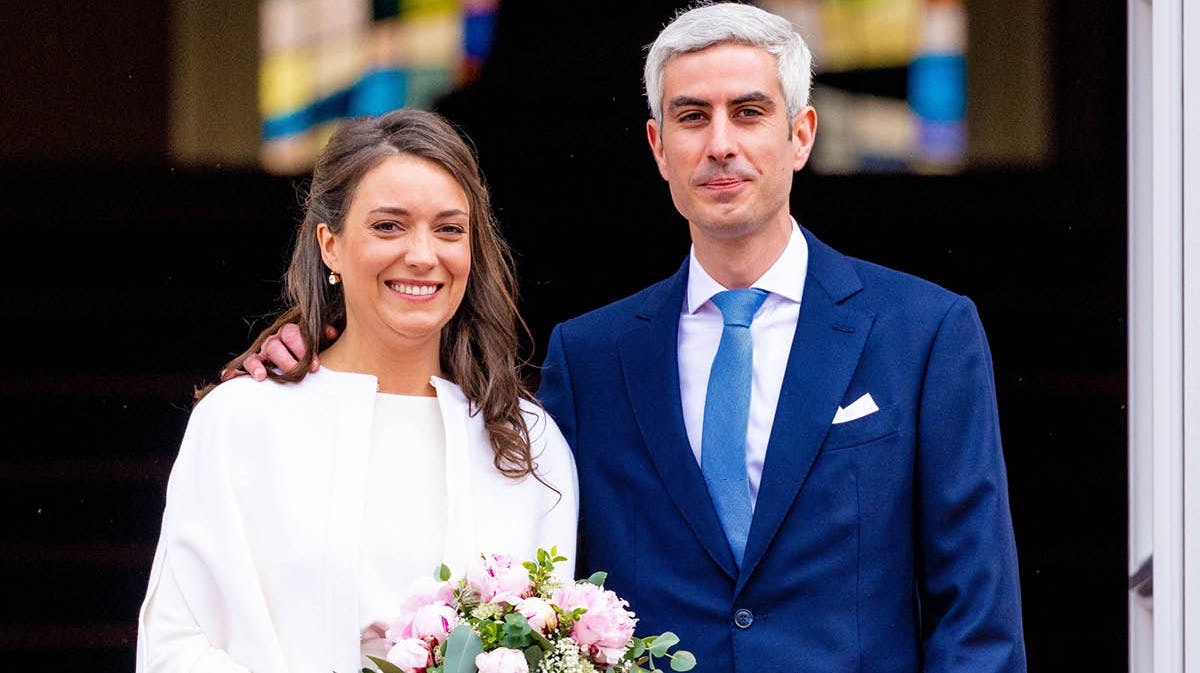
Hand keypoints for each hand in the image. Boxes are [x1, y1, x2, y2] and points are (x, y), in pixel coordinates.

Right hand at [220, 323, 337, 381]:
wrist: (292, 356)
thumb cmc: (306, 351)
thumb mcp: (317, 341)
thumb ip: (323, 334)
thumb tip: (331, 332)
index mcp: (287, 333)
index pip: (292, 334)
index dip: (303, 349)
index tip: (315, 366)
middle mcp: (271, 341)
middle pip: (275, 346)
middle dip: (286, 360)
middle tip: (296, 373)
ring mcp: (259, 354)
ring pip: (255, 357)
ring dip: (257, 366)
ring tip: (260, 377)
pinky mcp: (249, 367)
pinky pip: (238, 367)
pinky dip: (232, 372)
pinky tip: (229, 378)